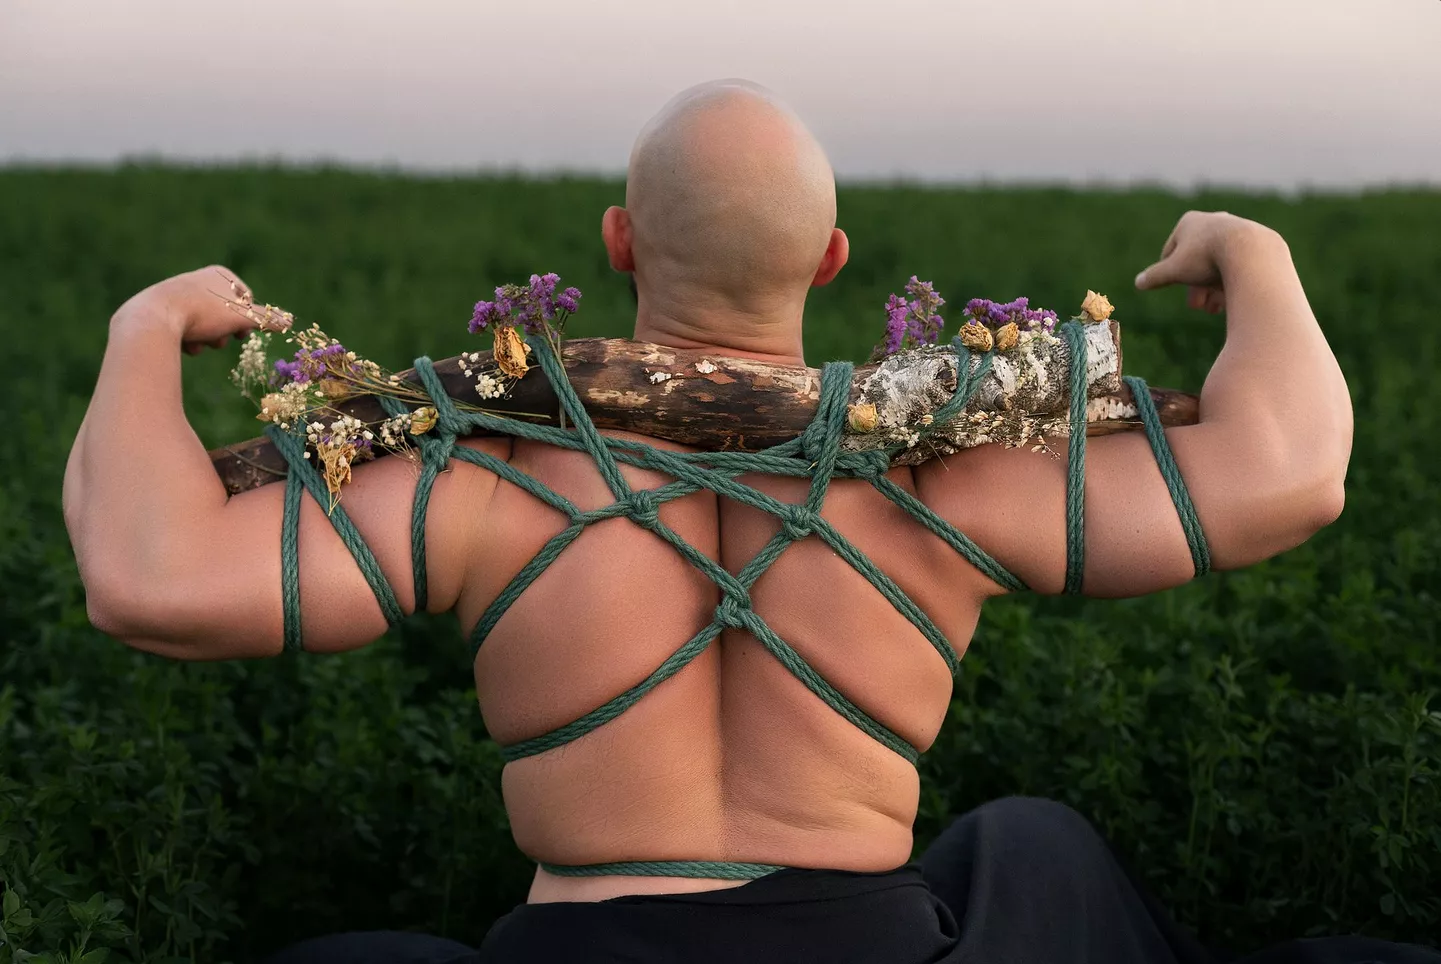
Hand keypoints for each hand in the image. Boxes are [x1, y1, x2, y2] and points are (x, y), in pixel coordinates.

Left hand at [112, 265, 258, 353]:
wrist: (154, 318)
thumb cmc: (203, 312)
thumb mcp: (242, 317)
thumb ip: (267, 319)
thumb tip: (290, 321)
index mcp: (219, 274)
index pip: (245, 299)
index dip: (247, 319)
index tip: (244, 333)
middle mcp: (198, 279)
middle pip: (225, 313)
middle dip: (226, 331)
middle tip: (222, 340)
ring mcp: (178, 294)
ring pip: (206, 323)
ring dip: (208, 338)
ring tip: (199, 343)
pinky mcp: (161, 310)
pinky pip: (185, 328)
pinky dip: (188, 339)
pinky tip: (183, 344)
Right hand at [1133, 211, 1265, 314]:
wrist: (1251, 253)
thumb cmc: (1207, 258)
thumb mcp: (1174, 271)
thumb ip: (1155, 276)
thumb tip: (1138, 283)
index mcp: (1189, 222)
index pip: (1171, 250)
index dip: (1170, 272)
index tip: (1175, 287)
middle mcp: (1214, 221)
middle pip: (1198, 260)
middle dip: (1195, 286)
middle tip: (1197, 306)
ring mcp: (1238, 229)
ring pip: (1220, 264)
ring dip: (1214, 288)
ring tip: (1215, 308)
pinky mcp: (1258, 241)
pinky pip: (1240, 264)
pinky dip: (1234, 281)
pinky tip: (1232, 299)